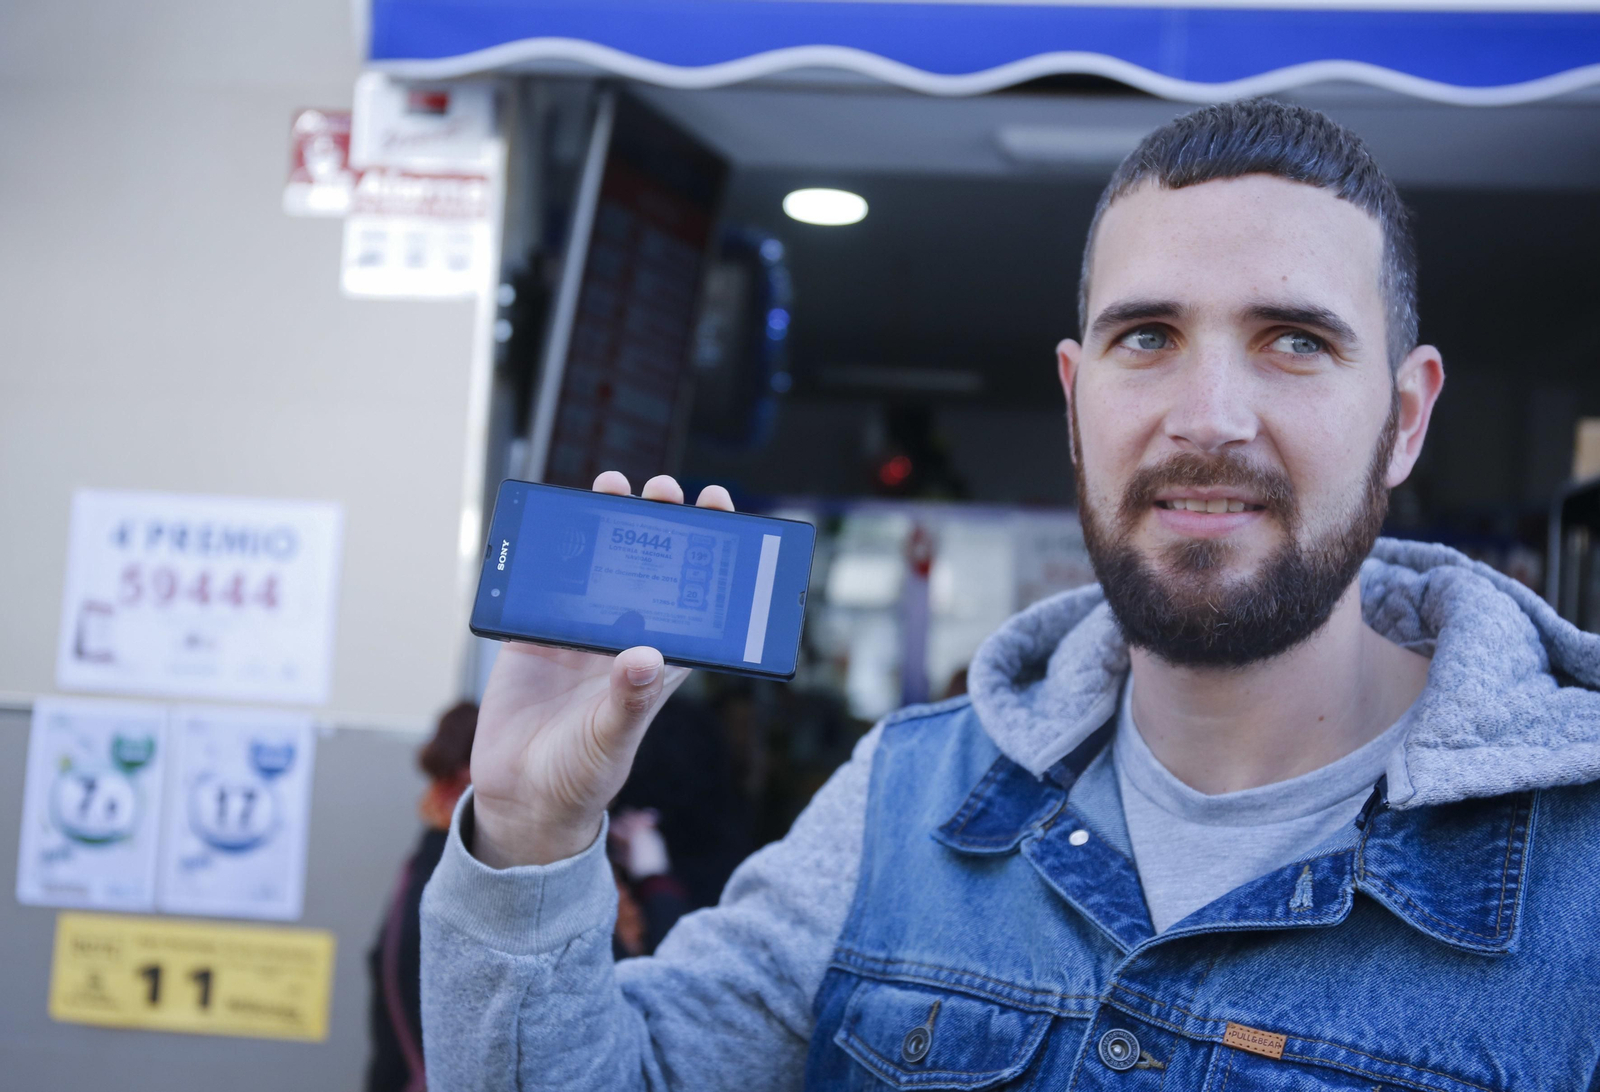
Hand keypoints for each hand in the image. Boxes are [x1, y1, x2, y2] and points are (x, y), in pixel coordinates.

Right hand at [469, 473, 734, 867]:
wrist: (520, 798)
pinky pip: (545, 584)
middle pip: (650, 569)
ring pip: (599, 566)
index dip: (711, 555)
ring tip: (612, 485)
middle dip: (660, 524)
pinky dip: (549, 553)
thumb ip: (627, 701)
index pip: (697, 598)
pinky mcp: (534, 637)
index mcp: (660, 663)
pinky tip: (556, 519)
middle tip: (663, 489)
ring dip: (606, 525)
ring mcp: (579, 636)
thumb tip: (643, 656)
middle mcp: (625, 640)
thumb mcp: (610, 739)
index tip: (720, 509)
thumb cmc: (581, 777)